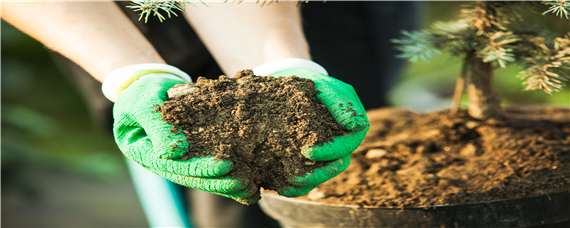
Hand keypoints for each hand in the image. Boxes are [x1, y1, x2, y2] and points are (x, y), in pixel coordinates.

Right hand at [104, 64, 258, 203]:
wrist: (144, 86)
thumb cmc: (141, 91)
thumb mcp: (143, 104)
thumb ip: (156, 126)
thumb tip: (173, 153)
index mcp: (145, 153)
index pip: (175, 166)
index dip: (201, 168)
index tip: (226, 165)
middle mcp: (161, 161)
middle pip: (192, 177)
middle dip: (219, 181)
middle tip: (245, 183)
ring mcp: (176, 159)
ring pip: (202, 177)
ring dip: (226, 183)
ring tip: (250, 187)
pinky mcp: (190, 153)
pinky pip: (208, 165)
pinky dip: (227, 174)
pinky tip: (247, 180)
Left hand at [254, 59, 369, 196]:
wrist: (294, 87)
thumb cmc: (314, 85)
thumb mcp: (327, 88)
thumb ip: (341, 104)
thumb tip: (357, 125)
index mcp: (352, 129)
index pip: (346, 146)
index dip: (329, 152)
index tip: (307, 152)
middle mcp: (343, 145)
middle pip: (336, 166)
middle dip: (316, 174)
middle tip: (293, 176)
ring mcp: (328, 155)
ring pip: (323, 175)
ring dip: (306, 183)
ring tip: (285, 185)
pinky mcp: (312, 161)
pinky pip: (308, 179)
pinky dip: (296, 186)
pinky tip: (281, 187)